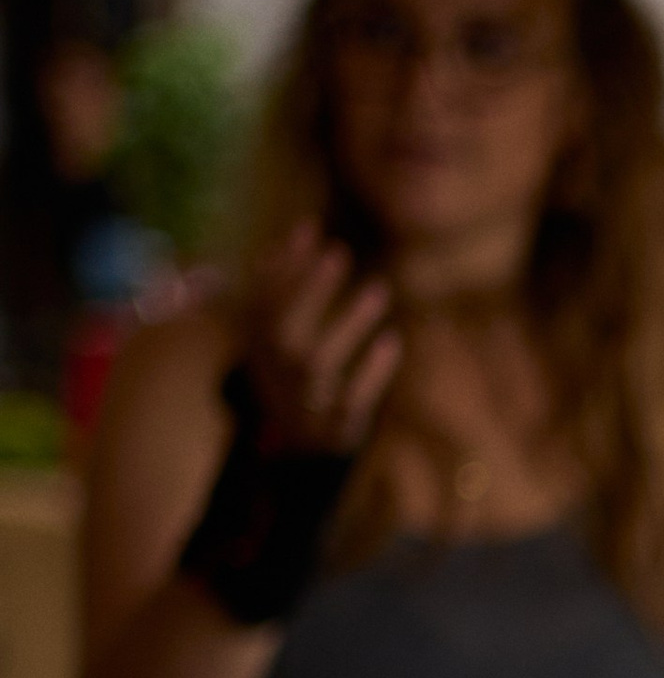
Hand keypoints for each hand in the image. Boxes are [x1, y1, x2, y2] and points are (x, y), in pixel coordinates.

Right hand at [238, 218, 399, 455]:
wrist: (295, 451)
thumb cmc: (291, 372)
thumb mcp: (277, 330)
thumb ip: (285, 278)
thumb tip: (306, 225)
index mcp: (258, 345)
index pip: (264, 301)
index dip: (286, 267)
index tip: (313, 229)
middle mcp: (275, 371)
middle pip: (286, 331)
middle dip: (310, 291)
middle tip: (339, 252)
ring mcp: (304, 401)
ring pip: (320, 363)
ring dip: (349, 324)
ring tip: (378, 288)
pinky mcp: (336, 427)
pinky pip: (352, 401)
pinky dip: (372, 373)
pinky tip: (392, 341)